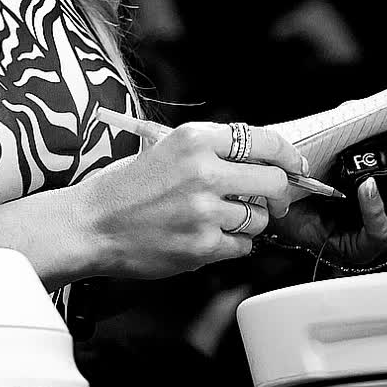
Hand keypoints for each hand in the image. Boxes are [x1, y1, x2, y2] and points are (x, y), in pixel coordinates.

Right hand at [87, 113, 308, 278]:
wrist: (90, 224)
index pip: (264, 140)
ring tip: (221, 220)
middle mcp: (203, 171)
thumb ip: (210, 151)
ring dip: (250, 222)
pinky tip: (208, 237)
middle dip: (277, 194)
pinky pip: (242, 246)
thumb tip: (260, 160)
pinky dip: (232, 245)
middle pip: (274, 182)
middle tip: (269, 201)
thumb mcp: (164, 149)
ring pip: (260, 218)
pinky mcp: (201, 244)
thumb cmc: (123, 188)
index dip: (288, 156)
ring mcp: (204, 210)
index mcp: (194, 139)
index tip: (295, 166)